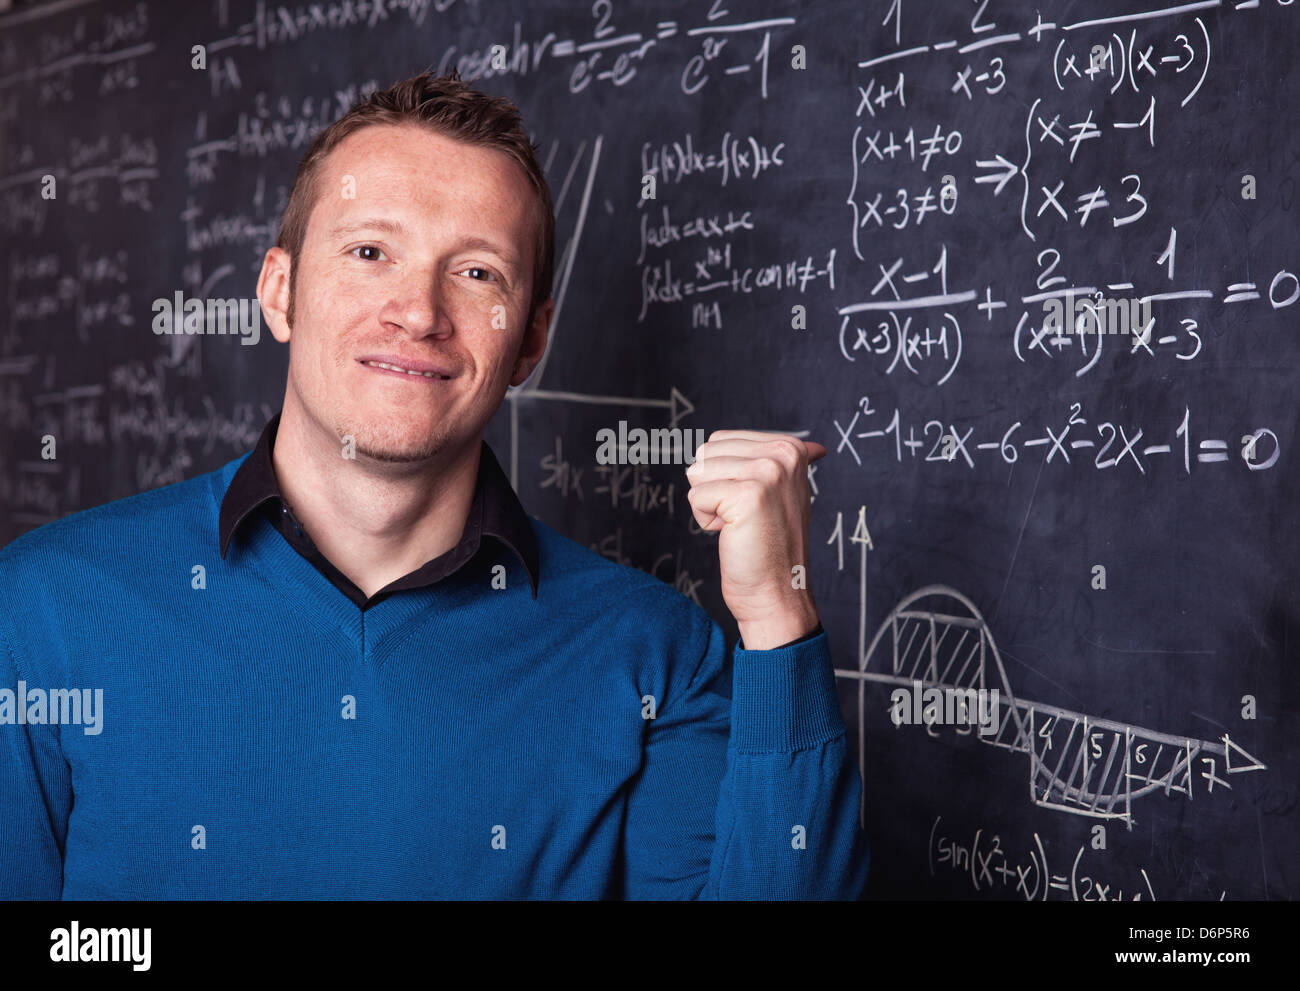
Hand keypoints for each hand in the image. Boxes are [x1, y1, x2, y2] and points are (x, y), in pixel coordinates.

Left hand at [684, 430, 825, 649]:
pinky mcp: (748, 496)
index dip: (723, 477)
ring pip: (698, 472)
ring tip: (739, 524)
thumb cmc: (772, 545)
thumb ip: (780, 464)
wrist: (778, 591)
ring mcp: (768, 473)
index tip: (754, 503)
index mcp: (790, 448)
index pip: (720, 440)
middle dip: (712, 487)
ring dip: (709, 503)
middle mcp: (783, 454)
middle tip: (744, 516)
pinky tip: (733, 533)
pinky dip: (706, 520)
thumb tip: (815, 448)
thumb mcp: (783, 493)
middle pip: (706, 452)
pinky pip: (696, 495)